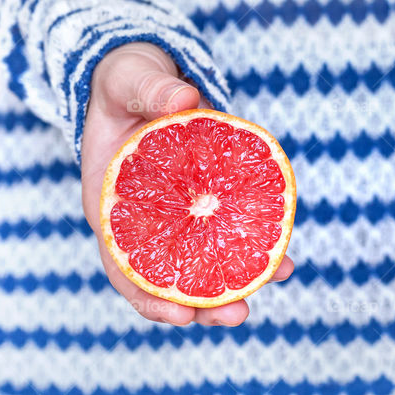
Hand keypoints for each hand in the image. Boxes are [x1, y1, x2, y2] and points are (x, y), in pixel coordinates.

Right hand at [80, 42, 293, 325]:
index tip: (180, 315)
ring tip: (279, 276)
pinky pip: (228, 228)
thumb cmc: (126, 82)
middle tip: (239, 314)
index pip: (123, 265)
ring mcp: (178, 213)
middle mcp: (144, 220)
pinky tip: (284, 251)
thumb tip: (187, 100)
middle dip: (204, 302)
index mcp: (110, 206)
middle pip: (170, 276)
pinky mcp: (206, 200)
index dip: (149, 295)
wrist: (145, 79)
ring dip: (239, 277)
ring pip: (204, 259)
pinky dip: (254, 241)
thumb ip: (152, 90)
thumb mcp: (129, 79)